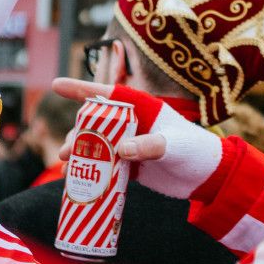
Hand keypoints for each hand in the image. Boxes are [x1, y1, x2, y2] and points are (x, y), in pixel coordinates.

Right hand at [53, 77, 222, 199]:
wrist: (207, 177)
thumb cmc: (195, 151)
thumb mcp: (175, 145)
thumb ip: (150, 146)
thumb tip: (120, 149)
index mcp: (144, 108)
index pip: (109, 95)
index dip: (82, 89)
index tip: (56, 85)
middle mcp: (134, 123)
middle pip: (96, 122)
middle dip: (77, 133)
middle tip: (66, 151)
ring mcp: (131, 144)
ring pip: (97, 144)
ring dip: (81, 152)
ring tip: (68, 166)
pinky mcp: (131, 164)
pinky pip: (105, 164)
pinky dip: (91, 169)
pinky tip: (77, 178)